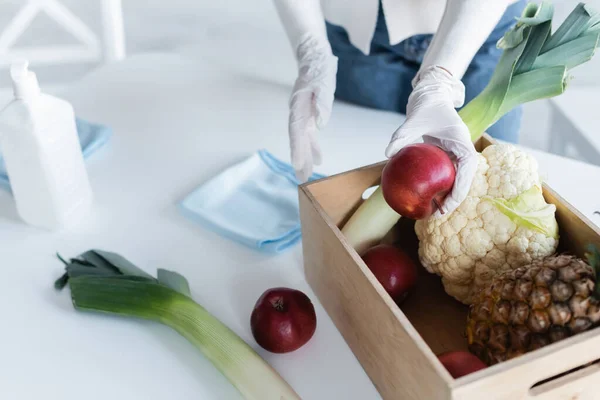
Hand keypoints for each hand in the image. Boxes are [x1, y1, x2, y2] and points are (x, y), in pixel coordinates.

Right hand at [288, 35, 336, 182]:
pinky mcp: (309, 114)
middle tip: (301, 178)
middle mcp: (298, 112)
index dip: (297, 149)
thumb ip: (322, 102)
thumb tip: (321, 123)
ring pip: (302, 139)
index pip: (297, 131)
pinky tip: (317, 159)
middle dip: (299, 159)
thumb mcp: (323, 82)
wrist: (313, 56)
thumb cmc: (319, 68)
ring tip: (306, 174)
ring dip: (304, 156)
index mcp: (299, 105)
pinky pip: (309, 134)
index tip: (298, 164)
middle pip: (297, 139)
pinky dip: (312, 146)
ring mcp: (302, 114)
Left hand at [385, 66, 477, 216]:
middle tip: (437, 214)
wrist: (430, 95)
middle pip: (463, 180)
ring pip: (455, 179)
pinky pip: (443, 174)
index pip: (467, 171)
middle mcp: (462, 151)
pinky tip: (422, 196)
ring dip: (446, 195)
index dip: (460, 191)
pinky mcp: (445, 155)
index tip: (448, 205)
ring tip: (432, 211)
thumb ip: (402, 135)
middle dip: (453, 199)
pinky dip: (436, 185)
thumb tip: (388, 153)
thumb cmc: (427, 105)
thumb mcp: (414, 119)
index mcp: (463, 143)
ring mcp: (454, 154)